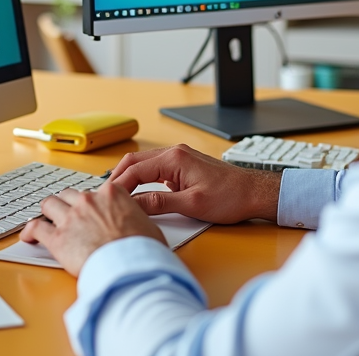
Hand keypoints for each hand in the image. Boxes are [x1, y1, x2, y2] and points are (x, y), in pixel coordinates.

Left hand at [20, 182, 165, 276]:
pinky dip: (30, 231)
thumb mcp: (147, 225)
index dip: (94, 200)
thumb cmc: (141, 249)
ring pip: (49, 204)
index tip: (92, 207)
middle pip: (70, 194)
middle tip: (70, 214)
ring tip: (48, 220)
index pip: (97, 189)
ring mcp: (71, 218)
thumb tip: (137, 224)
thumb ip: (135, 217)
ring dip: (48, 212)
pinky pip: (36, 228)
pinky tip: (30, 237)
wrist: (128, 266)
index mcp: (112, 194)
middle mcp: (88, 201)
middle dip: (69, 204)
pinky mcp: (57, 238)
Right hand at [110, 144, 281, 224]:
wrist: (254, 193)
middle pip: (135, 162)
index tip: (106, 199)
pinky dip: (142, 180)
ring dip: (129, 178)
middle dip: (118, 178)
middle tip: (104, 197)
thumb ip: (160, 203)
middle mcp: (175, 154)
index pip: (135, 169)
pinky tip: (137, 193)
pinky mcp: (184, 167)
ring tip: (116, 196)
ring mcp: (180, 159)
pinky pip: (155, 170)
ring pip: (144, 165)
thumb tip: (133, 205)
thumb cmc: (230, 197)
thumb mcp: (192, 204)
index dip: (118, 185)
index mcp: (175, 158)